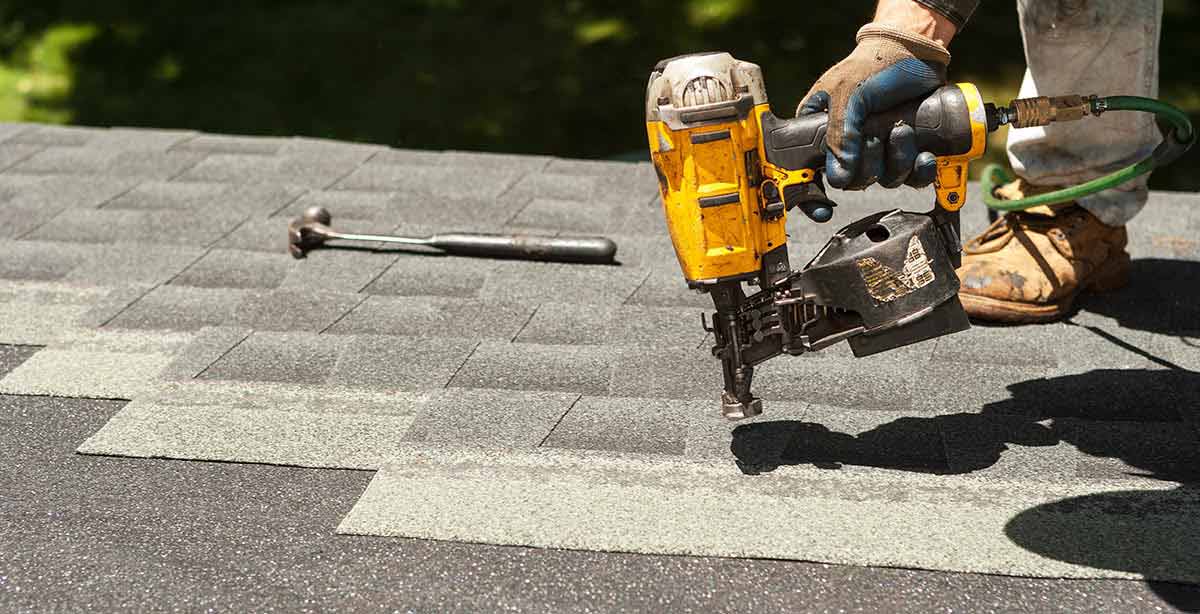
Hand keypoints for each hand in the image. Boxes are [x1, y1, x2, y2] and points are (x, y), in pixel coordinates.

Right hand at [799, 21, 952, 189]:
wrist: (917, 51)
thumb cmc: (875, 64)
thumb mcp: (848, 94)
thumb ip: (840, 134)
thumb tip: (838, 177)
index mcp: (820, 131)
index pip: (806, 171)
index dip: (810, 195)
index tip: (822, 208)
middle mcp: (848, 144)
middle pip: (851, 181)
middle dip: (869, 166)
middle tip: (875, 138)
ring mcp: (878, 149)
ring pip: (883, 180)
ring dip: (897, 161)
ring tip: (903, 131)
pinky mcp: (905, 150)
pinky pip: (910, 177)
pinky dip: (919, 171)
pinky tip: (924, 155)